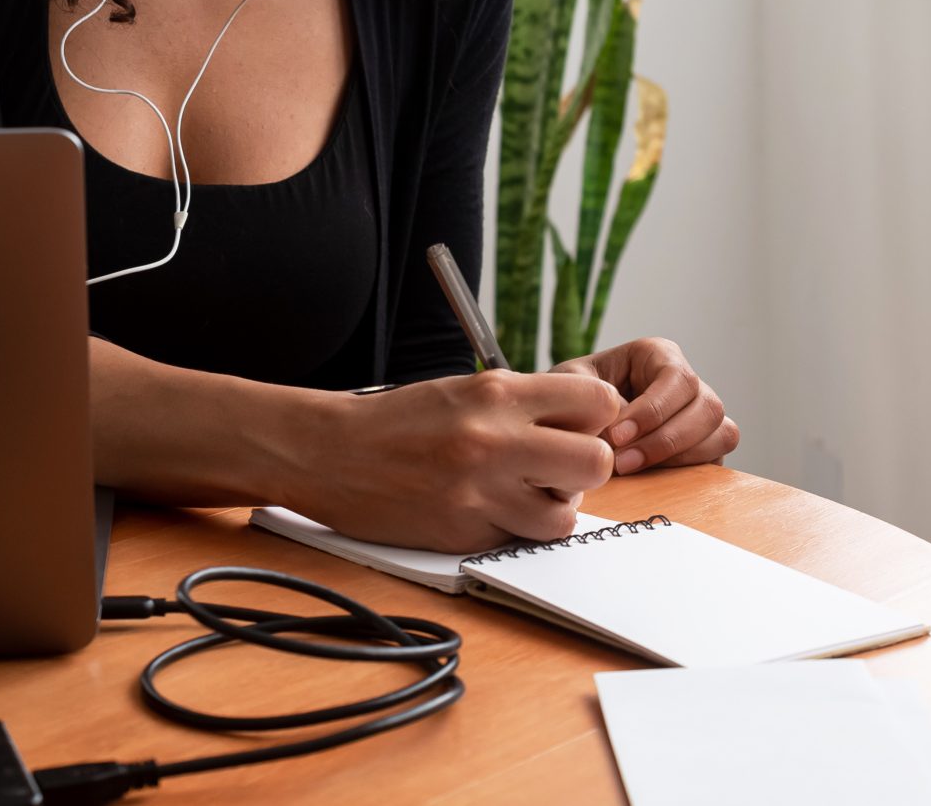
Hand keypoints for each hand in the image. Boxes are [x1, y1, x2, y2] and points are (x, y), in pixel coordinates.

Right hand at [289, 369, 624, 553]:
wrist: (330, 453)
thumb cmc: (396, 420)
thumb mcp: (462, 390)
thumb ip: (522, 405)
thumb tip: (581, 424)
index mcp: (496, 393)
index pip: (599, 403)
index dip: (595, 418)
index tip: (577, 426)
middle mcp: (496, 440)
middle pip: (598, 461)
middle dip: (584, 466)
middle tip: (556, 466)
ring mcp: (482, 492)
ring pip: (566, 515)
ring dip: (551, 506)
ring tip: (520, 492)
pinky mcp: (467, 533)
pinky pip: (520, 538)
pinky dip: (512, 528)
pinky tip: (484, 508)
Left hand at [552, 337, 737, 473]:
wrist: (570, 425)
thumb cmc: (573, 394)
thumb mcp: (573, 384)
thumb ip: (594, 400)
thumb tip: (620, 433)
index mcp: (657, 356)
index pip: (676, 378)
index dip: (653, 410)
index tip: (617, 436)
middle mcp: (686, 384)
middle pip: (707, 407)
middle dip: (664, 440)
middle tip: (621, 462)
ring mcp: (699, 416)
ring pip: (721, 434)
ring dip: (678, 457)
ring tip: (629, 469)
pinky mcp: (703, 447)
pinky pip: (716, 459)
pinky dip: (688, 472)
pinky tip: (649, 478)